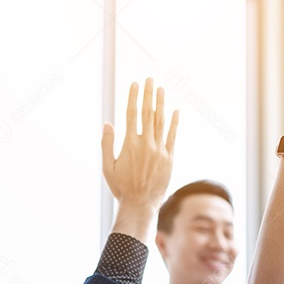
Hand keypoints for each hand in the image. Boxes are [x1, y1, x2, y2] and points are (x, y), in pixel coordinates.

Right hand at [102, 78, 178, 211]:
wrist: (140, 204)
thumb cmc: (121, 187)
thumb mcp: (107, 166)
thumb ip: (107, 144)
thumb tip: (107, 123)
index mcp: (130, 144)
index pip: (132, 114)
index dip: (133, 97)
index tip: (134, 84)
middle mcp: (146, 144)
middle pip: (148, 113)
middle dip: (148, 94)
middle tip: (149, 79)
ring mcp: (160, 150)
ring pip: (161, 122)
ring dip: (161, 104)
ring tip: (161, 89)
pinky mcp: (170, 158)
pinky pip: (173, 136)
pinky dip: (174, 123)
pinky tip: (176, 111)